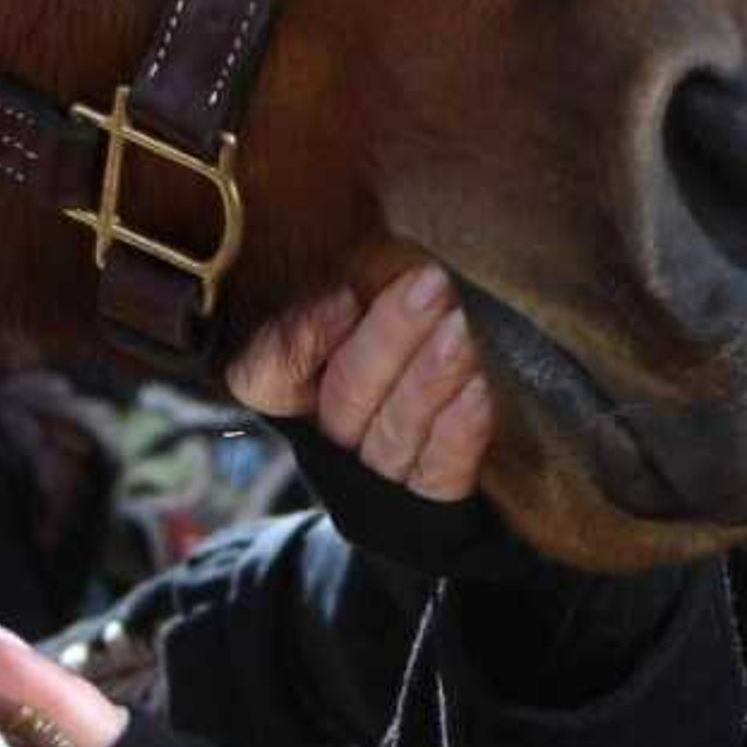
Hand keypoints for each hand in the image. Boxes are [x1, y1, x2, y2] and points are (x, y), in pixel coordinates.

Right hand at [226, 264, 493, 503]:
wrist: (435, 484)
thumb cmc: (403, 371)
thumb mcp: (370, 326)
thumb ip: (362, 292)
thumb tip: (369, 238)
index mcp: (301, 396)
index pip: (268, 378)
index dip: (297, 342)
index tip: (342, 297)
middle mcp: (331, 441)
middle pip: (346, 395)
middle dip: (389, 336)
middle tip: (430, 284)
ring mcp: (379, 480)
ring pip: (393, 430)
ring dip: (429, 378)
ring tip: (460, 329)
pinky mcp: (430, 508)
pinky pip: (439, 474)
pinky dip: (457, 433)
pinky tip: (479, 392)